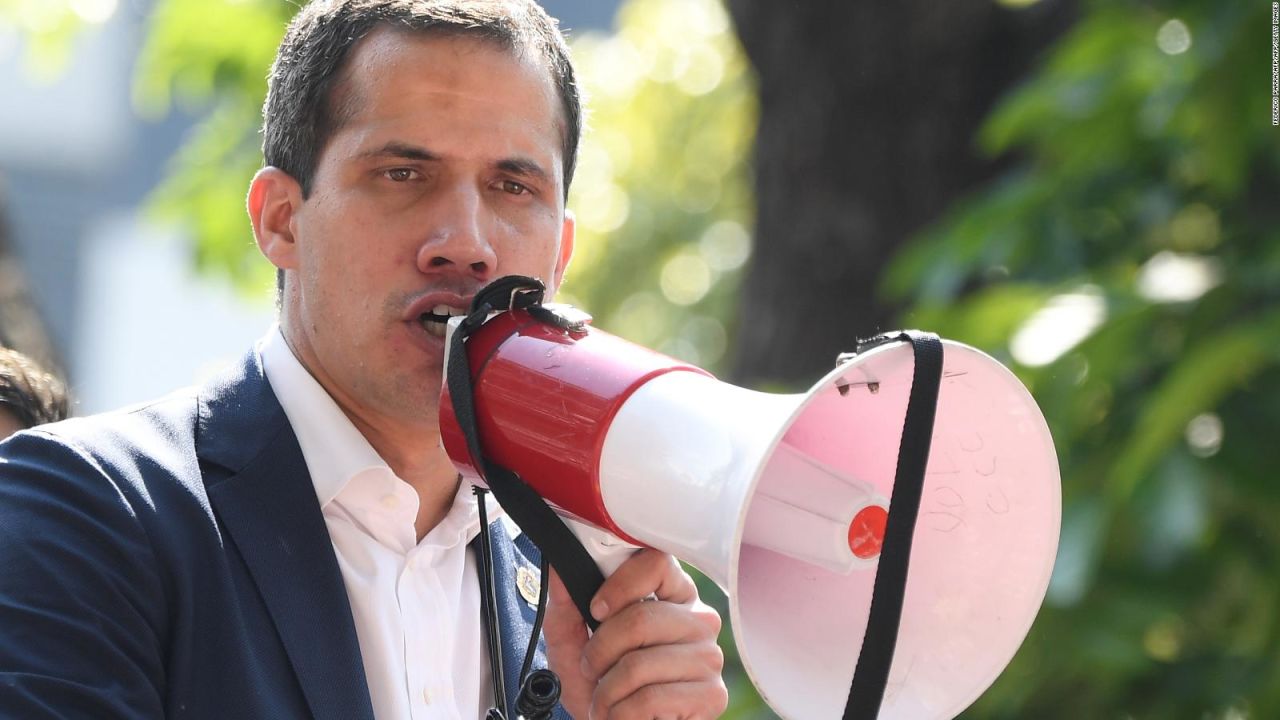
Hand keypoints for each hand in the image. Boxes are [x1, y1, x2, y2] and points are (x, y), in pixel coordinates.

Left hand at [542, 549, 726, 719]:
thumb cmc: (601, 685)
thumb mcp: (572, 642)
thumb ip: (566, 604)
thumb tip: (560, 569)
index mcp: (672, 595)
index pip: (656, 563)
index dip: (620, 585)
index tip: (595, 610)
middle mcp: (699, 619)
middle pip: (641, 618)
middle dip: (600, 651)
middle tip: (592, 670)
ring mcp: (709, 657)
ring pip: (639, 664)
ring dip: (606, 692)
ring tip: (605, 701)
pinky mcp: (713, 695)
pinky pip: (650, 699)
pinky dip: (620, 714)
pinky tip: (623, 717)